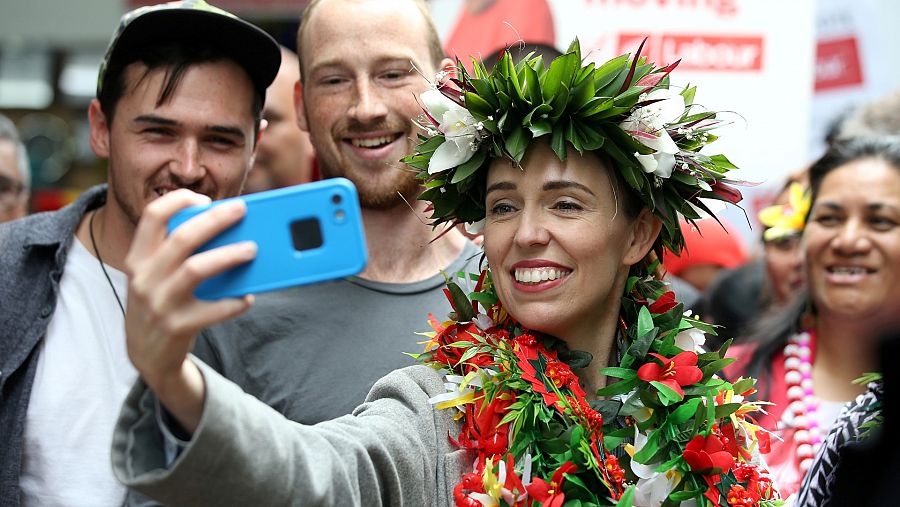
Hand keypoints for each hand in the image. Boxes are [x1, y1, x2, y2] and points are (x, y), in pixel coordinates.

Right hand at [124, 189, 256, 431]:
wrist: (146, 355)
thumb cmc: (161, 303)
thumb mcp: (156, 276)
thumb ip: (178, 253)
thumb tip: (228, 229)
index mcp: (138, 258)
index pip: (152, 216)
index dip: (178, 200)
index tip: (204, 198)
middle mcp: (144, 278)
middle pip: (182, 238)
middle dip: (215, 219)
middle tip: (241, 210)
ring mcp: (159, 303)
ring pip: (196, 269)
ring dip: (228, 256)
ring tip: (252, 249)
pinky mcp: (177, 327)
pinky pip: (213, 310)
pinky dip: (234, 302)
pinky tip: (247, 297)